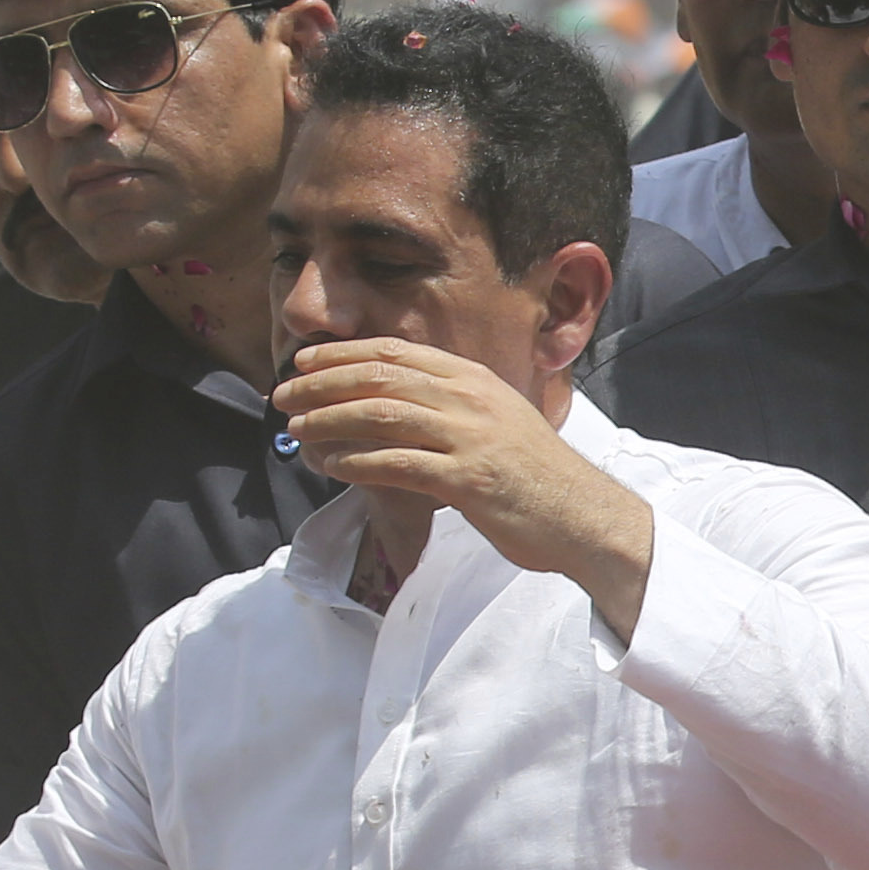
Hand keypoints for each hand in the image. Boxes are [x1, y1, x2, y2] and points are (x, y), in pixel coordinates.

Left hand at [265, 339, 659, 628]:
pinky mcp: (469, 480)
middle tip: (283, 396)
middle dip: (323, 384)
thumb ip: (452, 407)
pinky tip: (331, 465)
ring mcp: (471, 438)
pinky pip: (399, 464)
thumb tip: (393, 405)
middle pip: (380, 378)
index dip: (343, 354)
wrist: (585, 517)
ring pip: (382, 416)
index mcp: (475, 379)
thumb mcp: (497, 422)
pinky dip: (358, 462)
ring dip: (330, 421)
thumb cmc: (535, 477)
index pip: (396, 353)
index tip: (304, 363)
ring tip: (296, 430)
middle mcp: (471, 399)